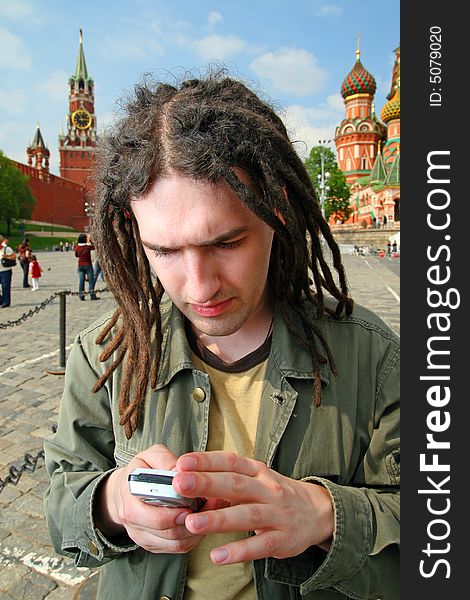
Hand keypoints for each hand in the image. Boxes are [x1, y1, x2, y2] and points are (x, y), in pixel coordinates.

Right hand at [96, 444, 224, 553]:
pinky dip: (194, 537)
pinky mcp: (155, 545)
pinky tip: (202, 521)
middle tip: (206, 507)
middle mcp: (134, 524)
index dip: (176, 513)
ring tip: (209, 512)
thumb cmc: (141, 471)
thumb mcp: (149, 456)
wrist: (126, 489)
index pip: (154, 516)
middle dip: (191, 521)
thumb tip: (180, 470)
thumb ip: (164, 460)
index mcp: (130, 501)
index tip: (193, 503)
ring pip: (176, 544)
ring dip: (196, 530)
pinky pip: (179, 548)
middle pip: (168, 533)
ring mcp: (144, 537)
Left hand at [173, 451, 333, 564]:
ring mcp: (276, 514)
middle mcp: (267, 489)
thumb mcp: (256, 478)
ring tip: (191, 523)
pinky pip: (259, 545)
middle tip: (180, 485)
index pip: (231, 461)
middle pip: (235, 484)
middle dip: (206, 484)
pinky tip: (218, 555)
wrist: (316, 511)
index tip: (182, 463)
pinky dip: (239, 550)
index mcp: (257, 471)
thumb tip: (188, 476)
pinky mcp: (282, 539)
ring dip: (218, 519)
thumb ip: (227, 478)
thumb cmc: (274, 493)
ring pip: (246, 515)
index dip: (207, 461)